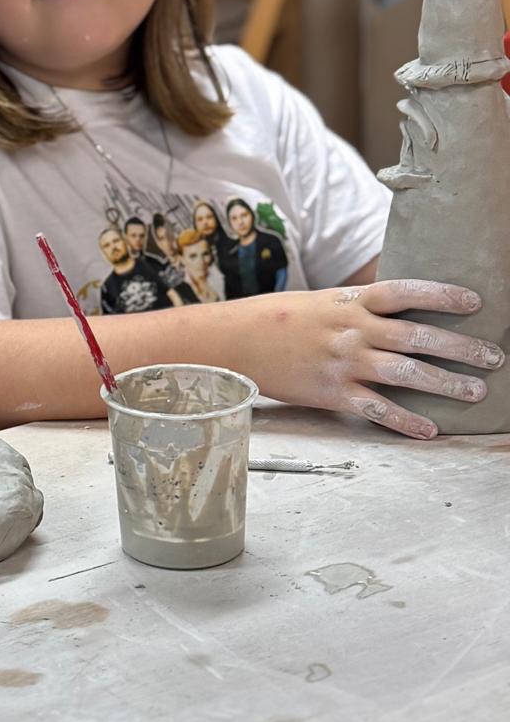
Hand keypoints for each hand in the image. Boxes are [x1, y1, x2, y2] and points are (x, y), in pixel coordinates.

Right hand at [249, 279, 502, 438]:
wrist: (237, 342)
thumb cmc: (279, 319)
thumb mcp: (322, 302)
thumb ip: (360, 308)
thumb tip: (399, 312)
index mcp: (351, 303)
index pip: (405, 292)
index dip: (442, 296)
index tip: (475, 302)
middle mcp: (352, 331)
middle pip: (417, 337)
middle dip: (461, 347)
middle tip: (493, 356)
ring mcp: (343, 363)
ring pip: (405, 373)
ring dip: (445, 383)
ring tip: (475, 391)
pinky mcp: (332, 393)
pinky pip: (376, 408)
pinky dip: (405, 421)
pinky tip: (429, 429)